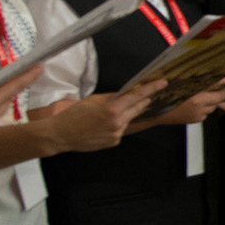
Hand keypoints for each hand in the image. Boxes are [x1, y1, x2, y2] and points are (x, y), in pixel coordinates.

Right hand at [38, 84, 158, 153]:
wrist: (61, 135)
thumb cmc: (74, 115)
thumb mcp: (93, 100)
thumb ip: (112, 97)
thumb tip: (126, 93)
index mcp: (112, 109)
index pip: (136, 96)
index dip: (151, 89)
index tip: (162, 83)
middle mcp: (117, 123)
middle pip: (136, 108)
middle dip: (141, 101)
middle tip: (147, 93)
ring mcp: (116, 134)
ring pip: (128, 119)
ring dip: (126, 113)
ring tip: (109, 112)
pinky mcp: (114, 142)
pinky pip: (121, 129)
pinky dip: (117, 124)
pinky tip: (104, 124)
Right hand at [163, 75, 224, 125]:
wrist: (156, 113)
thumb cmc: (166, 94)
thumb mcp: (181, 84)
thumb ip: (198, 80)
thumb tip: (212, 75)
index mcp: (195, 96)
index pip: (216, 87)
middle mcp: (199, 106)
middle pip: (219, 97)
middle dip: (220, 92)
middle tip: (218, 87)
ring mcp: (198, 114)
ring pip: (214, 105)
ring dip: (211, 100)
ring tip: (199, 95)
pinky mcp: (197, 119)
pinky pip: (207, 111)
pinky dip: (205, 107)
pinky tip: (194, 103)